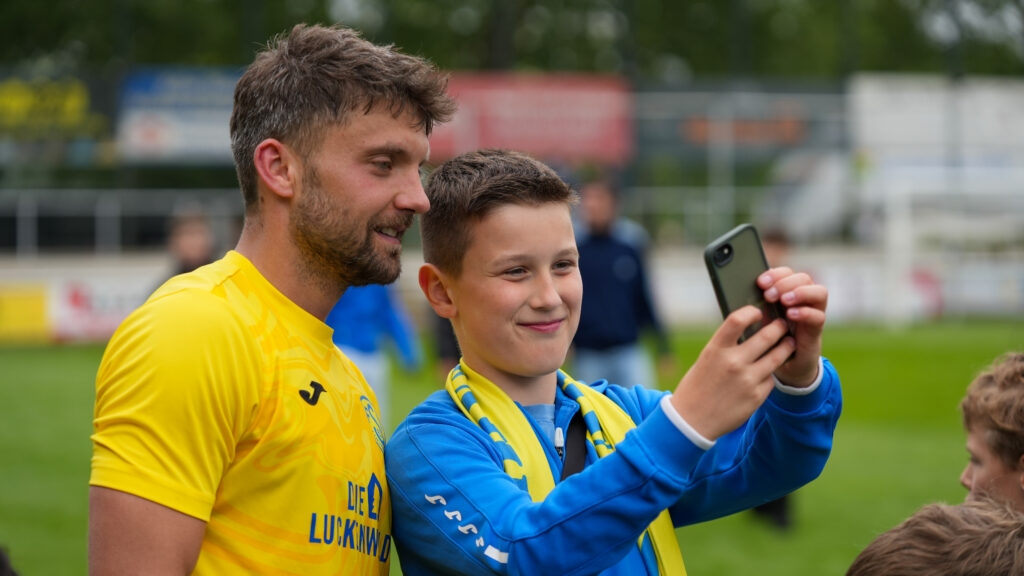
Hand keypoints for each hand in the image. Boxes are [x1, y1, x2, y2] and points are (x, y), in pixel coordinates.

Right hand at [669, 306, 794, 440]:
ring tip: (788, 342)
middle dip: (779, 327)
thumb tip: (751, 328)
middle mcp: (733, 362)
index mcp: (716, 350)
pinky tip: (768, 371)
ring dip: (786, 346)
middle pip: (767, 336)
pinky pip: (772, 378)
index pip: (738, 319)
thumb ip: (727, 345)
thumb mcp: (707, 359)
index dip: (752, 312)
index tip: (758, 312)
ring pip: (778, 356)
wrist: (692, 420)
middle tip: (783, 324)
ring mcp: (747, 380)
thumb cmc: (698, 385)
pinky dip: (771, 373)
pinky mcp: (757, 396)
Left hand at [758, 266, 826, 386]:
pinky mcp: (816, 330)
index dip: (775, 274)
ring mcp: (812, 312)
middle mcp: (803, 298)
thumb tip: (736, 294)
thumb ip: (753, 306)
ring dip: (801, 292)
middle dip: (785, 283)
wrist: (780, 365)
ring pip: (819, 292)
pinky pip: (819, 316)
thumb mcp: (756, 320)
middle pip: (803, 278)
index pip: (786, 272)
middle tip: (768, 294)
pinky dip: (806, 313)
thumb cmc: (764, 338)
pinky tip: (791, 315)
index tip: (760, 282)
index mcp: (787, 291)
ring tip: (784, 300)